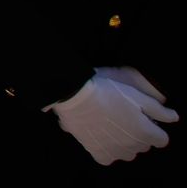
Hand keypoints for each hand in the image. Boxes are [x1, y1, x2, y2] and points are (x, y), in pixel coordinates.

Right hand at [48, 69, 176, 164]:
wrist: (76, 96)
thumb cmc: (108, 92)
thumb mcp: (137, 95)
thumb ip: (158, 110)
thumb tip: (174, 118)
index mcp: (145, 133)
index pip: (161, 139)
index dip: (154, 127)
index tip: (143, 117)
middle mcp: (133, 147)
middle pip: (143, 145)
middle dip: (139, 134)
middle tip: (124, 117)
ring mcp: (115, 152)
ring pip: (127, 153)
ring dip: (124, 143)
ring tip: (111, 126)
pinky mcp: (98, 154)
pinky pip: (109, 157)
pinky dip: (107, 149)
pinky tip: (101, 136)